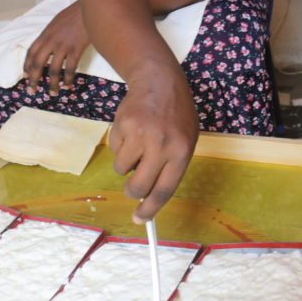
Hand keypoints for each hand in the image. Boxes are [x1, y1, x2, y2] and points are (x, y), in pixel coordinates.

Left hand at [23, 2, 88, 94]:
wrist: (88, 5)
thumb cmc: (75, 13)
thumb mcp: (57, 22)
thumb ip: (52, 34)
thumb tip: (50, 45)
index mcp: (45, 34)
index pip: (31, 52)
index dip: (27, 65)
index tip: (26, 76)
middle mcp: (51, 40)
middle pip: (38, 63)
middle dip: (33, 79)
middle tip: (32, 91)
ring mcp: (63, 45)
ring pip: (53, 69)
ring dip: (52, 84)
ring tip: (52, 93)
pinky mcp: (76, 48)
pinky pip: (70, 68)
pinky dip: (68, 79)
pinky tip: (68, 86)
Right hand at [108, 60, 198, 222]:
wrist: (159, 81)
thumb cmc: (176, 114)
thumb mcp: (186, 139)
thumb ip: (171, 166)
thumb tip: (149, 197)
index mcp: (181, 151)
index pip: (164, 190)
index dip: (150, 209)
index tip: (140, 219)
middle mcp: (161, 144)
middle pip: (139, 186)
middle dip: (132, 192)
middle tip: (132, 188)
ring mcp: (140, 134)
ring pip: (122, 168)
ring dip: (127, 163)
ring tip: (138, 144)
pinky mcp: (122, 125)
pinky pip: (115, 150)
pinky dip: (121, 146)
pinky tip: (132, 130)